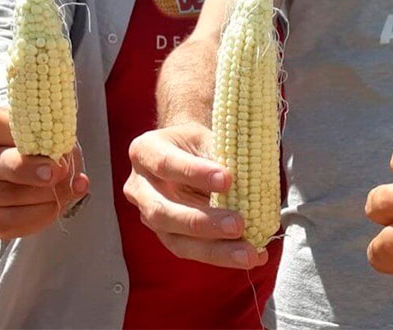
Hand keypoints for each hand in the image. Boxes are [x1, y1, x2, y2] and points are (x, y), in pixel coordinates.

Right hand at [0, 104, 88, 238]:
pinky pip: (8, 222)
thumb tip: (63, 160)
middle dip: (31, 170)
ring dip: (43, 195)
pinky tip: (58, 204)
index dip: (21, 134)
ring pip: (3, 197)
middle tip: (58, 172)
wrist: (13, 156)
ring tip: (71, 187)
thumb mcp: (35, 122)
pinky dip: (39, 216)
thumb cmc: (27, 133)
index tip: (51, 143)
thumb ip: (47, 134)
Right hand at [124, 123, 268, 268]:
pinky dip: (224, 255)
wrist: (189, 154)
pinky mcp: (168, 237)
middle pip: (163, 212)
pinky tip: (252, 255)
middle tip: (238, 225)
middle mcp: (140, 187)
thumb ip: (222, 154)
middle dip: (202, 222)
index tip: (227, 179)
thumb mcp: (206, 136)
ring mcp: (151, 216)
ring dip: (216, 250)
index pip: (165, 164)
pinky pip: (193, 251)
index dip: (194, 173)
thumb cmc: (197, 143)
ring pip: (177, 240)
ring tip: (249, 254)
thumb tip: (251, 177)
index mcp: (145, 152)